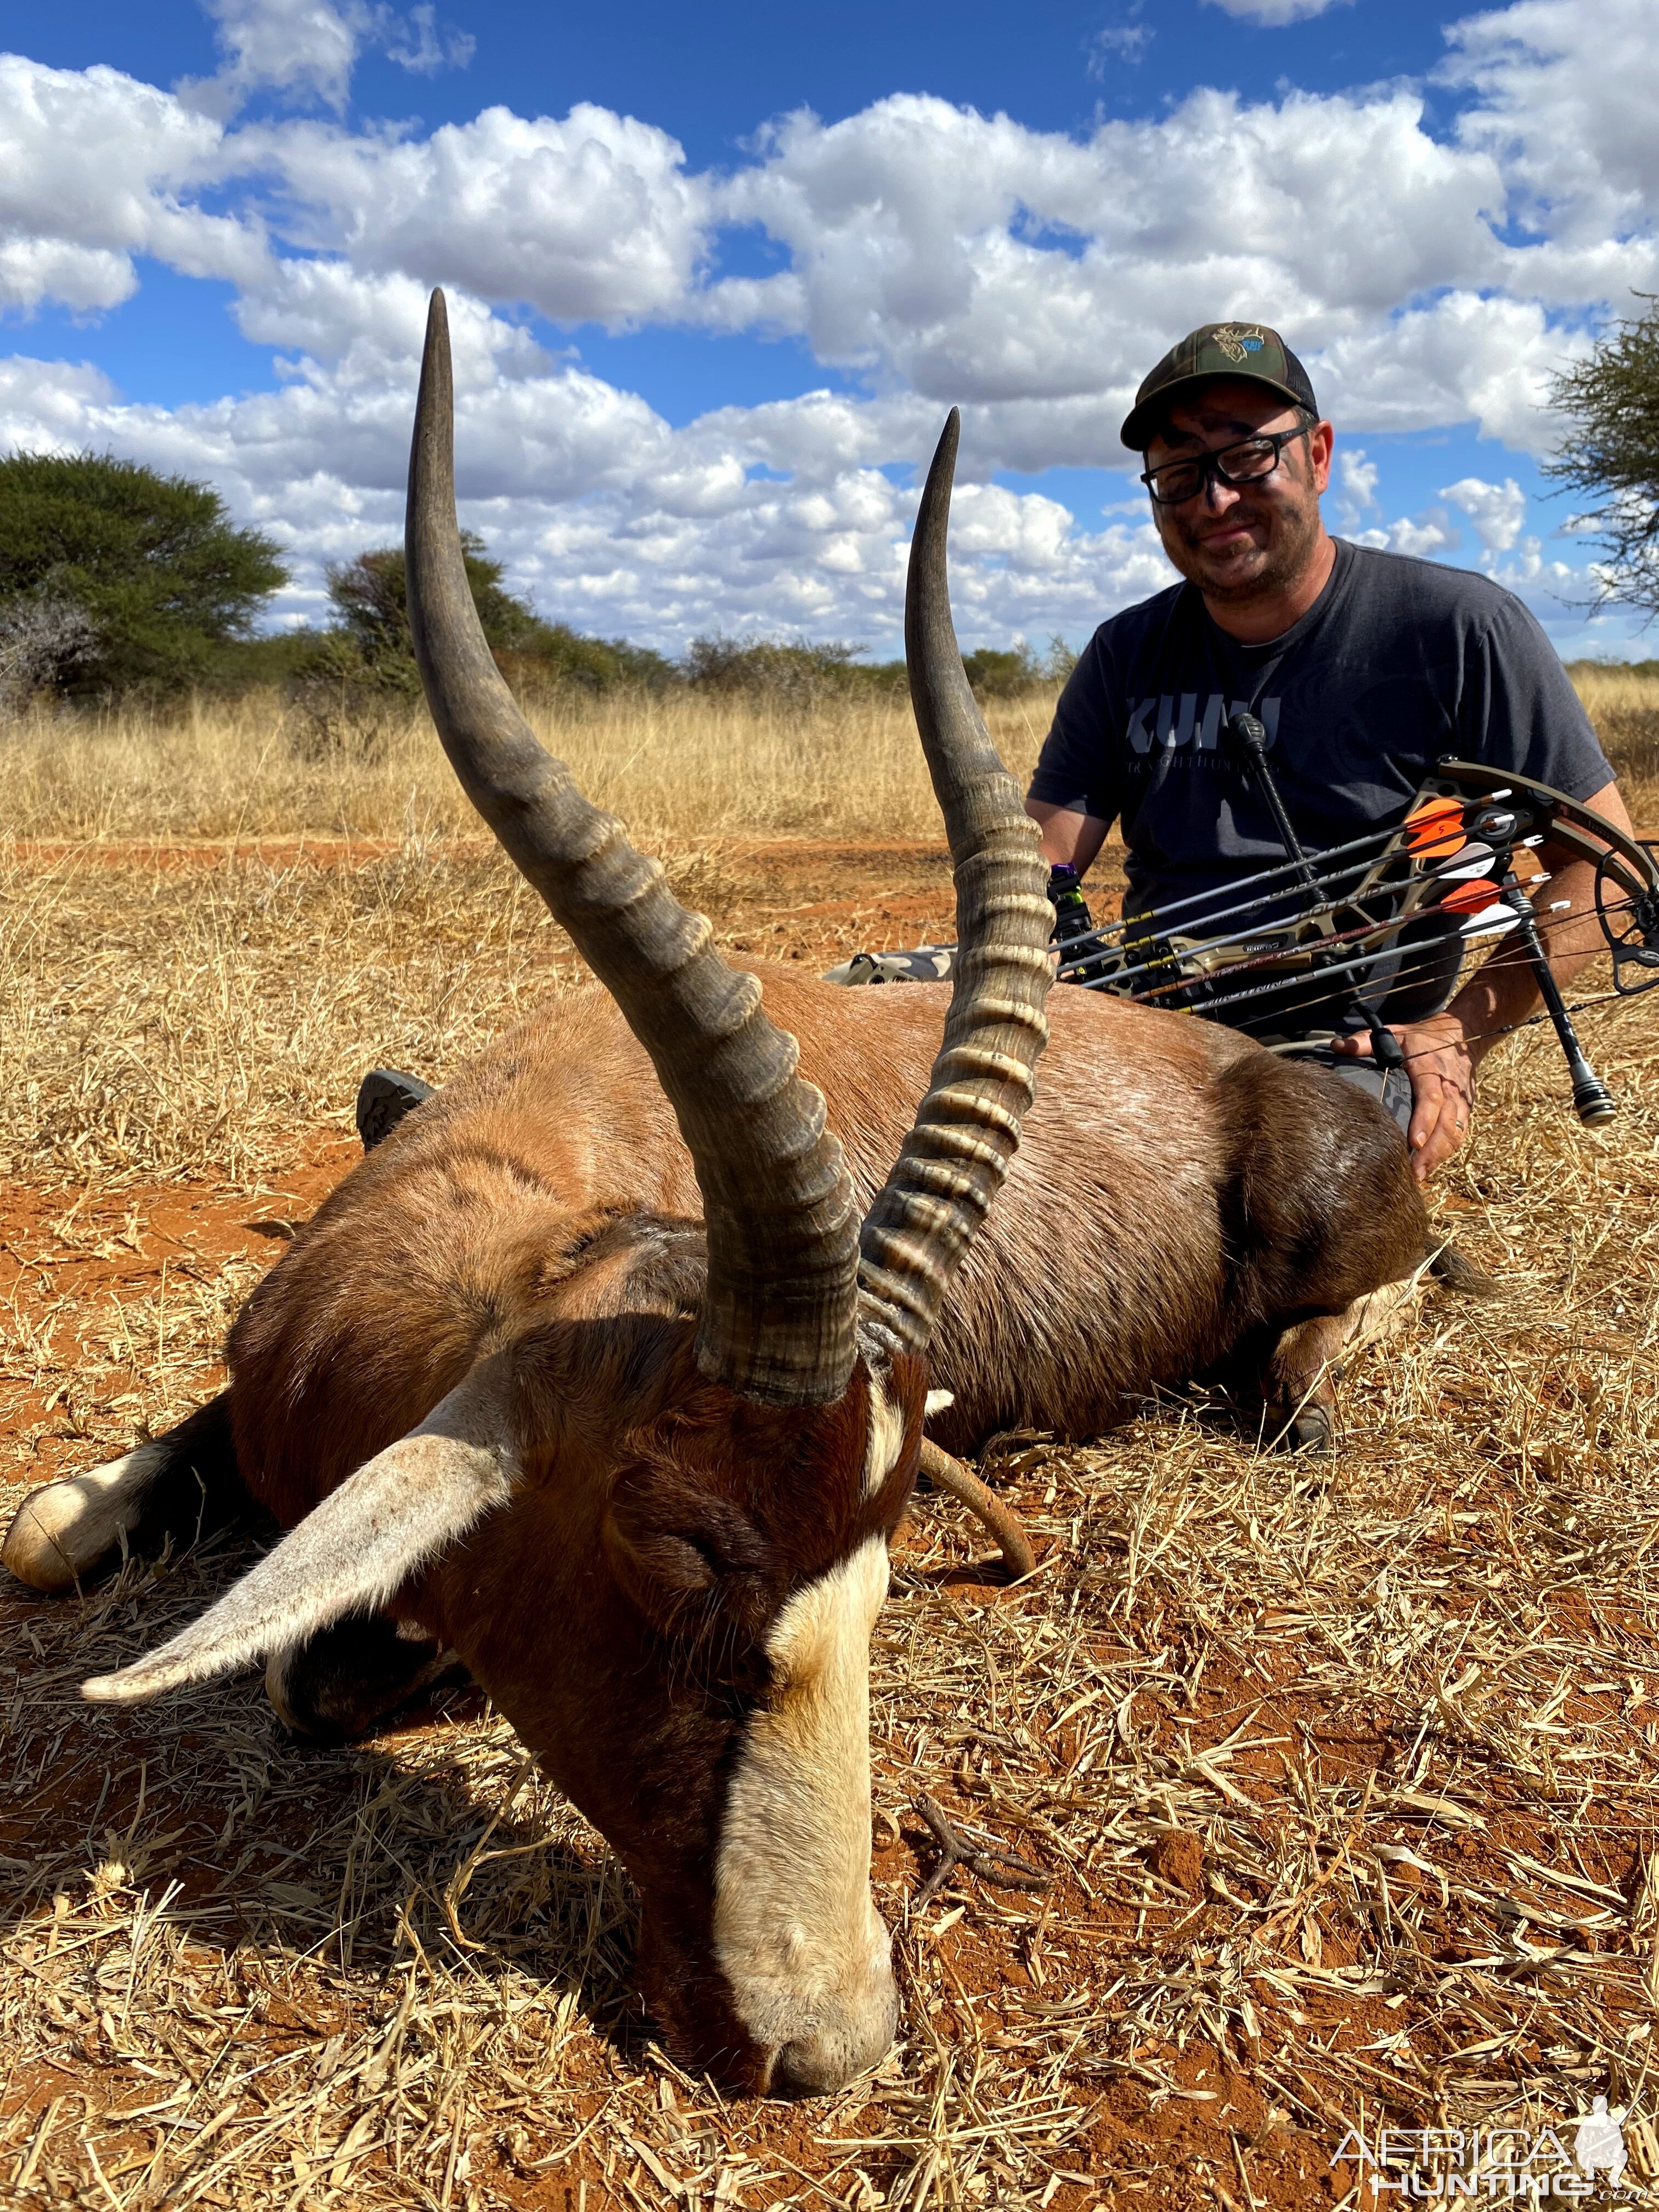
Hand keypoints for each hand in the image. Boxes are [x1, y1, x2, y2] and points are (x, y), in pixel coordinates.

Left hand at [1331, 1013, 1475, 1182]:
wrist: (1460, 1032)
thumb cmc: (1420, 1037)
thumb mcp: (1394, 1032)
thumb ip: (1364, 1041)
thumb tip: (1336, 1047)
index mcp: (1431, 1069)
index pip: (1431, 1098)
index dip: (1424, 1121)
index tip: (1413, 1143)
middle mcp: (1450, 1087)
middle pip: (1446, 1123)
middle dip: (1432, 1151)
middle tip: (1414, 1173)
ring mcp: (1461, 1099)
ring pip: (1456, 1132)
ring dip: (1440, 1155)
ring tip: (1421, 1176)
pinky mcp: (1466, 1107)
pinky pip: (1460, 1132)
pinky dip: (1448, 1151)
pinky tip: (1431, 1166)